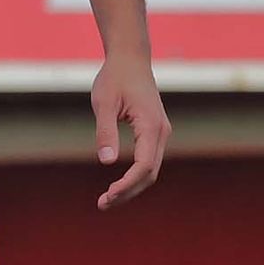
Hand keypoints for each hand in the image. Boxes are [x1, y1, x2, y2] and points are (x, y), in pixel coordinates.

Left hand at [92, 53, 170, 209]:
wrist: (130, 59)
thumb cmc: (114, 78)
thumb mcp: (103, 103)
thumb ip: (105, 131)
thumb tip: (107, 162)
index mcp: (151, 126)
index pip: (144, 165)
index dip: (127, 184)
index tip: (107, 195)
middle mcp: (161, 132)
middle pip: (149, 173)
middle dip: (128, 192)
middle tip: (102, 204)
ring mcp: (160, 133)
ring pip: (151, 170)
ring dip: (131, 187)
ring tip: (107, 200)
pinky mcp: (155, 133)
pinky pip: (149, 161)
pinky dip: (135, 177)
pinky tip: (117, 185)